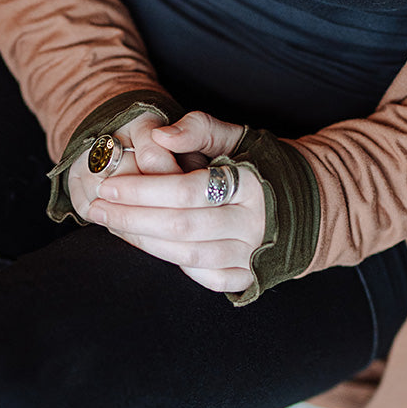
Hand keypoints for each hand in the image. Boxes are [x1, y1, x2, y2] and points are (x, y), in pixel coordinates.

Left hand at [84, 110, 263, 292]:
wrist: (311, 200)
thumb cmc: (258, 163)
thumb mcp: (236, 136)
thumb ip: (198, 129)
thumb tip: (160, 135)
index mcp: (253, 183)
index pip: (186, 190)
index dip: (143, 190)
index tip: (108, 186)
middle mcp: (256, 223)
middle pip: (180, 226)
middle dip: (131, 218)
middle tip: (96, 208)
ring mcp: (254, 254)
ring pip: (187, 254)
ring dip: (142, 241)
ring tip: (110, 224)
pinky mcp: (251, 275)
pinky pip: (207, 278)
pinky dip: (175, 264)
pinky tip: (148, 246)